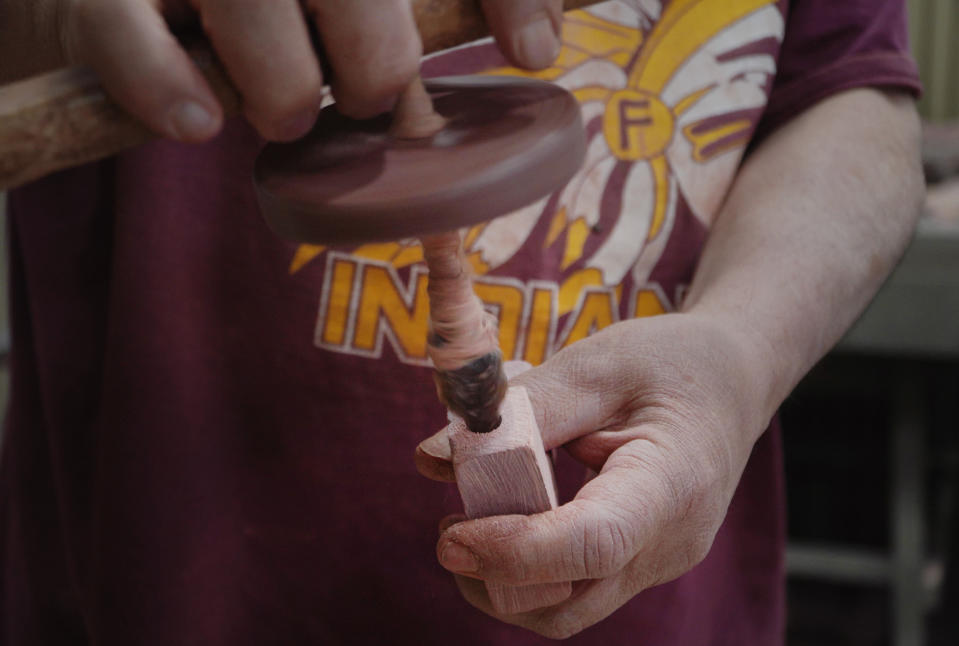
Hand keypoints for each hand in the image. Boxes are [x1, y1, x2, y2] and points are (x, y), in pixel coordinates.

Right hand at [2, 0, 561, 142]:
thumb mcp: (349, 0)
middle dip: (375, 55)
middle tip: (372, 100)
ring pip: (245, 0)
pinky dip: (164, 81)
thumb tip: (539, 39)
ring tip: (289, 117)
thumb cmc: (267, 4)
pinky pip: (124, 29)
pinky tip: (198, 122)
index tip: (536, 52)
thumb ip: (433, 3)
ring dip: (284, 81)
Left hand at [416, 312, 773, 637]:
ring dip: (504, 577)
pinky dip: (529, 562)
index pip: (593, 543)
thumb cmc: (672, 363)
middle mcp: (670, 542)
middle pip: (569, 599)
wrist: (733, 382)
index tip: (451, 535)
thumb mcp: (596, 364)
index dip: (515, 549)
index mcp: (671, 484)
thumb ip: (518, 410)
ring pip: (566, 605)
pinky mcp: (641, 562)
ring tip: (471, 516)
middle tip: (449, 524)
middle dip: (494, 577)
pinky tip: (512, 510)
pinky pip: (576, 584)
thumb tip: (434, 458)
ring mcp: (658, 562)